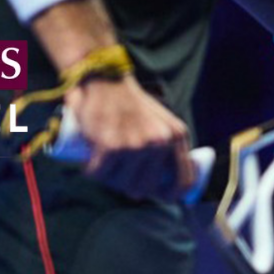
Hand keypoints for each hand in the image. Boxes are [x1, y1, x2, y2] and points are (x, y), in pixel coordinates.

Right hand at [63, 75, 193, 201]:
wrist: (106, 78)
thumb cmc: (132, 104)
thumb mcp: (162, 122)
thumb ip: (169, 147)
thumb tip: (173, 191)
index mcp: (177, 136)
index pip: (184, 182)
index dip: (170, 195)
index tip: (156, 195)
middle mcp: (160, 142)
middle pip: (145, 189)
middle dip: (128, 185)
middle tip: (118, 170)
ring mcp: (136, 146)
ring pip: (120, 184)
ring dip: (109, 179)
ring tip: (105, 161)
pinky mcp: (111, 147)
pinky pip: (98, 174)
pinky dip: (91, 171)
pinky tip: (90, 161)